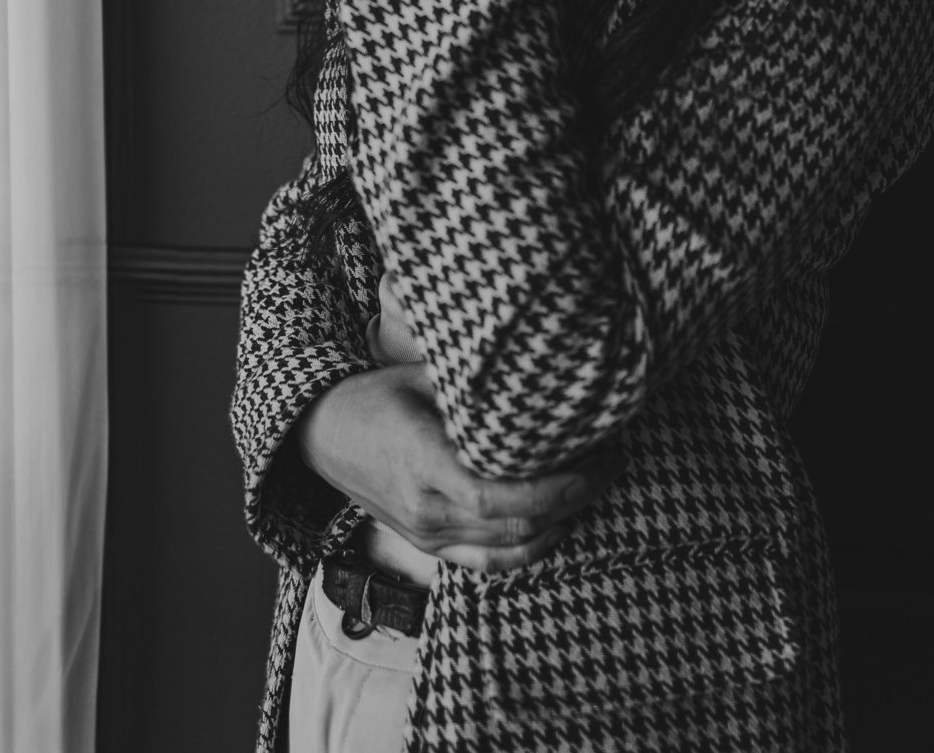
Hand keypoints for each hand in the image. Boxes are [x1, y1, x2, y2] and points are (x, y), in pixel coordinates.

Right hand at [295, 363, 619, 571]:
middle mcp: (427, 512)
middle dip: (575, 498)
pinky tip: (562, 521)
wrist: (322, 434)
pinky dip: (532, 548)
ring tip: (596, 484)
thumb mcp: (423, 377)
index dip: (555, 486)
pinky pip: (491, 564)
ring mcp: (427, 537)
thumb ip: (477, 386)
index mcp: (422, 464)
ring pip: (511, 551)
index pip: (498, 496)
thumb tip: (539, 369)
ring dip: (561, 523)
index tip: (596, 457)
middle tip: (612, 459)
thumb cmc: (376, 396)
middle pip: (516, 527)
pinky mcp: (430, 546)